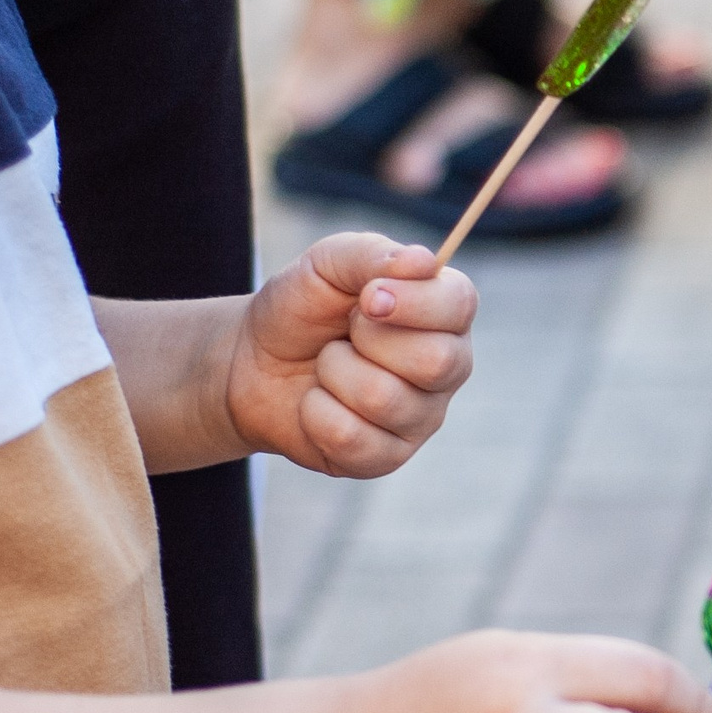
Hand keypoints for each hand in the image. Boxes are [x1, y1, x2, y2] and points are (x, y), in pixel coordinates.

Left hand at [228, 234, 476, 475]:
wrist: (250, 362)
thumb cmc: (301, 309)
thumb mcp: (326, 264)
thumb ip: (372, 255)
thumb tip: (423, 261)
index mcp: (444, 313)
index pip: (461, 305)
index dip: (413, 302)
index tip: (367, 297)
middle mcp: (448, 366)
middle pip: (435, 361)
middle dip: (368, 340)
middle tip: (345, 333)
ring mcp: (421, 417)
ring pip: (385, 399)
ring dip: (334, 373)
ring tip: (327, 366)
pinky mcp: (387, 457)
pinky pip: (353, 439)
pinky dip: (316, 413)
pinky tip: (316, 404)